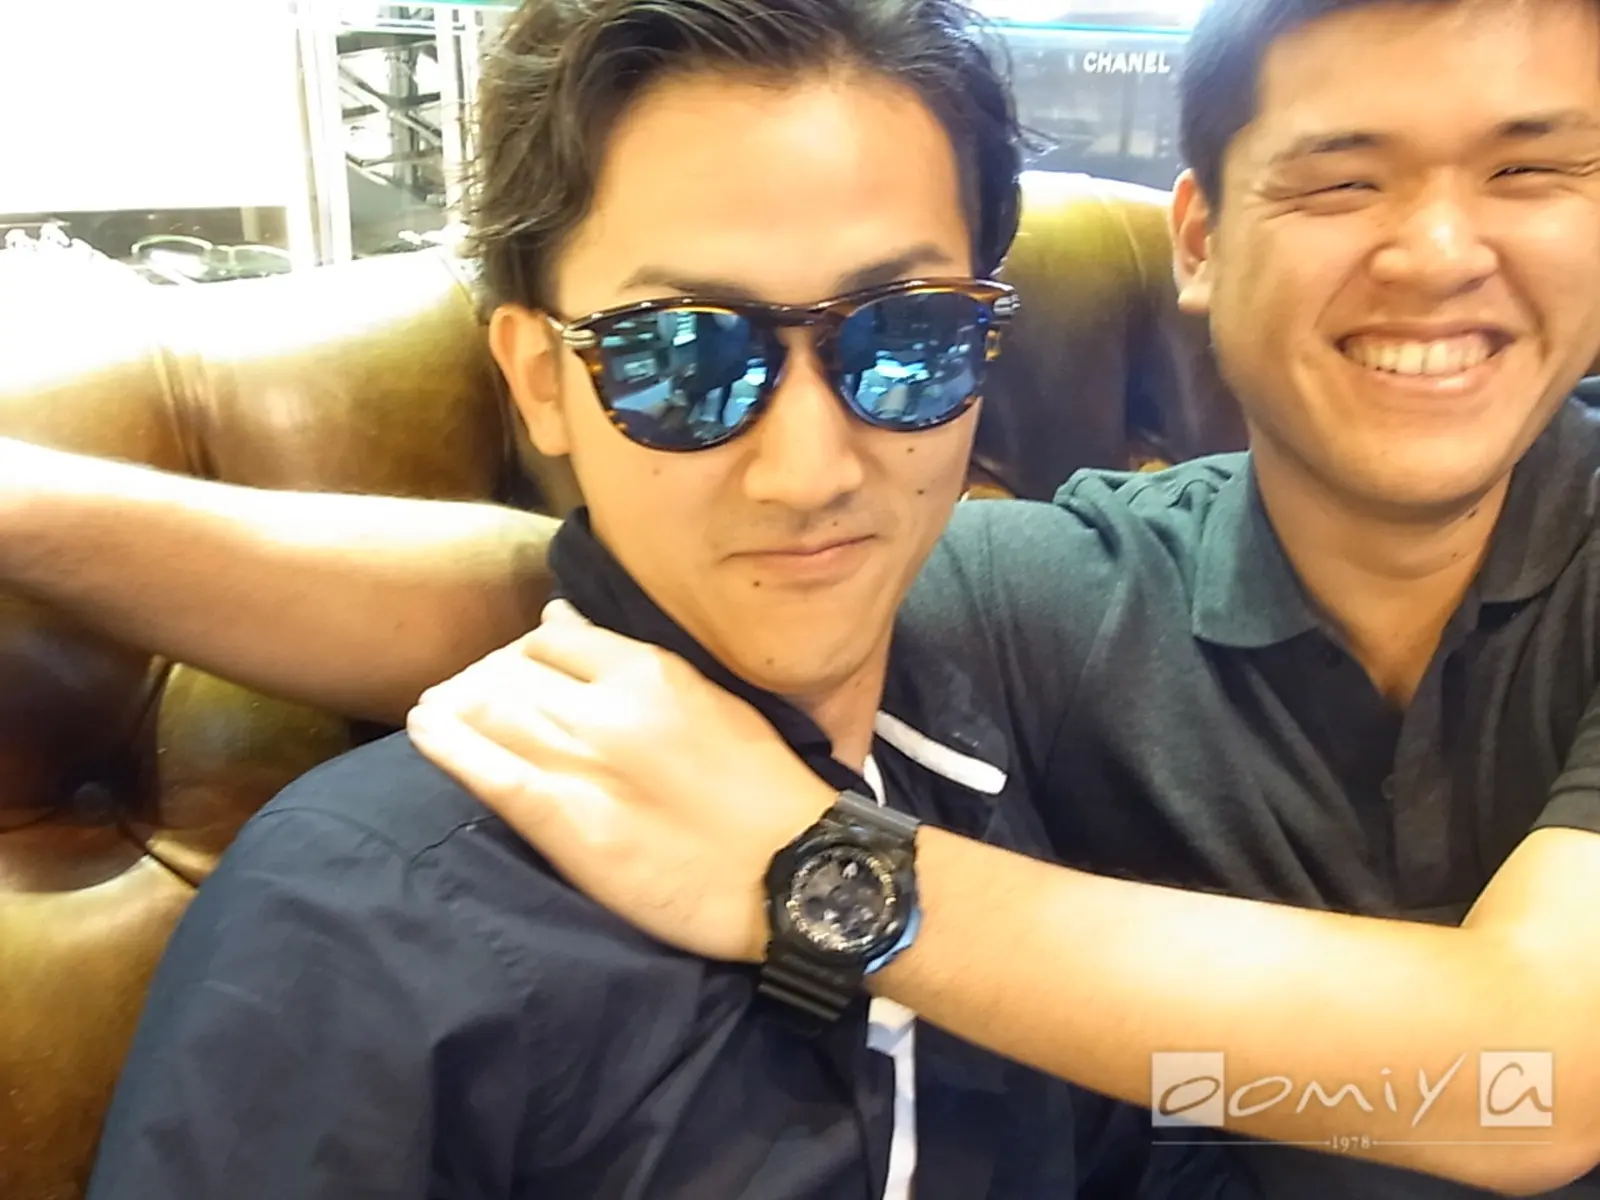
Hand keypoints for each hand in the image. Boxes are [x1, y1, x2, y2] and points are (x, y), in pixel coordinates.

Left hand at [404, 601, 834, 961]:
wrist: (792, 873)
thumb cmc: (766, 791)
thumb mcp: (712, 702)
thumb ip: (638, 663)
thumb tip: (563, 623)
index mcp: (650, 671)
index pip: (553, 636)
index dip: (524, 650)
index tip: (516, 668)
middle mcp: (608, 706)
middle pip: (511, 671)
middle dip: (483, 678)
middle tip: (472, 697)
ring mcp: (582, 762)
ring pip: (488, 711)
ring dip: (455, 705)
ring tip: (440, 711)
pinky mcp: (563, 821)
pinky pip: (485, 770)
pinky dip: (445, 743)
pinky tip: (425, 730)